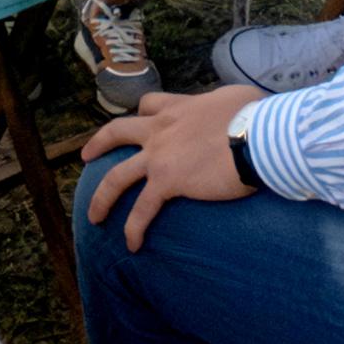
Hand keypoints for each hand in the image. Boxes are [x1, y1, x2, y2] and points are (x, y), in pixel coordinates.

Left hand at [77, 83, 257, 253]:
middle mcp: (161, 128)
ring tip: (93, 215)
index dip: (143, 113)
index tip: (141, 121)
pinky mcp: (167, 181)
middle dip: (98, 143)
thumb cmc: (257, 116)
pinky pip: (142, 209)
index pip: (150, 105)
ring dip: (102, 197)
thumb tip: (236, 114)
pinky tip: (132, 245)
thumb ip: (224, 106)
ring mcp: (159, 155)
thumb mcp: (235, 98)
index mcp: (179, 108)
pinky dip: (133, 228)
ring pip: (117, 177)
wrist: (257, 136)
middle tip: (86, 156)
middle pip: (117, 132)